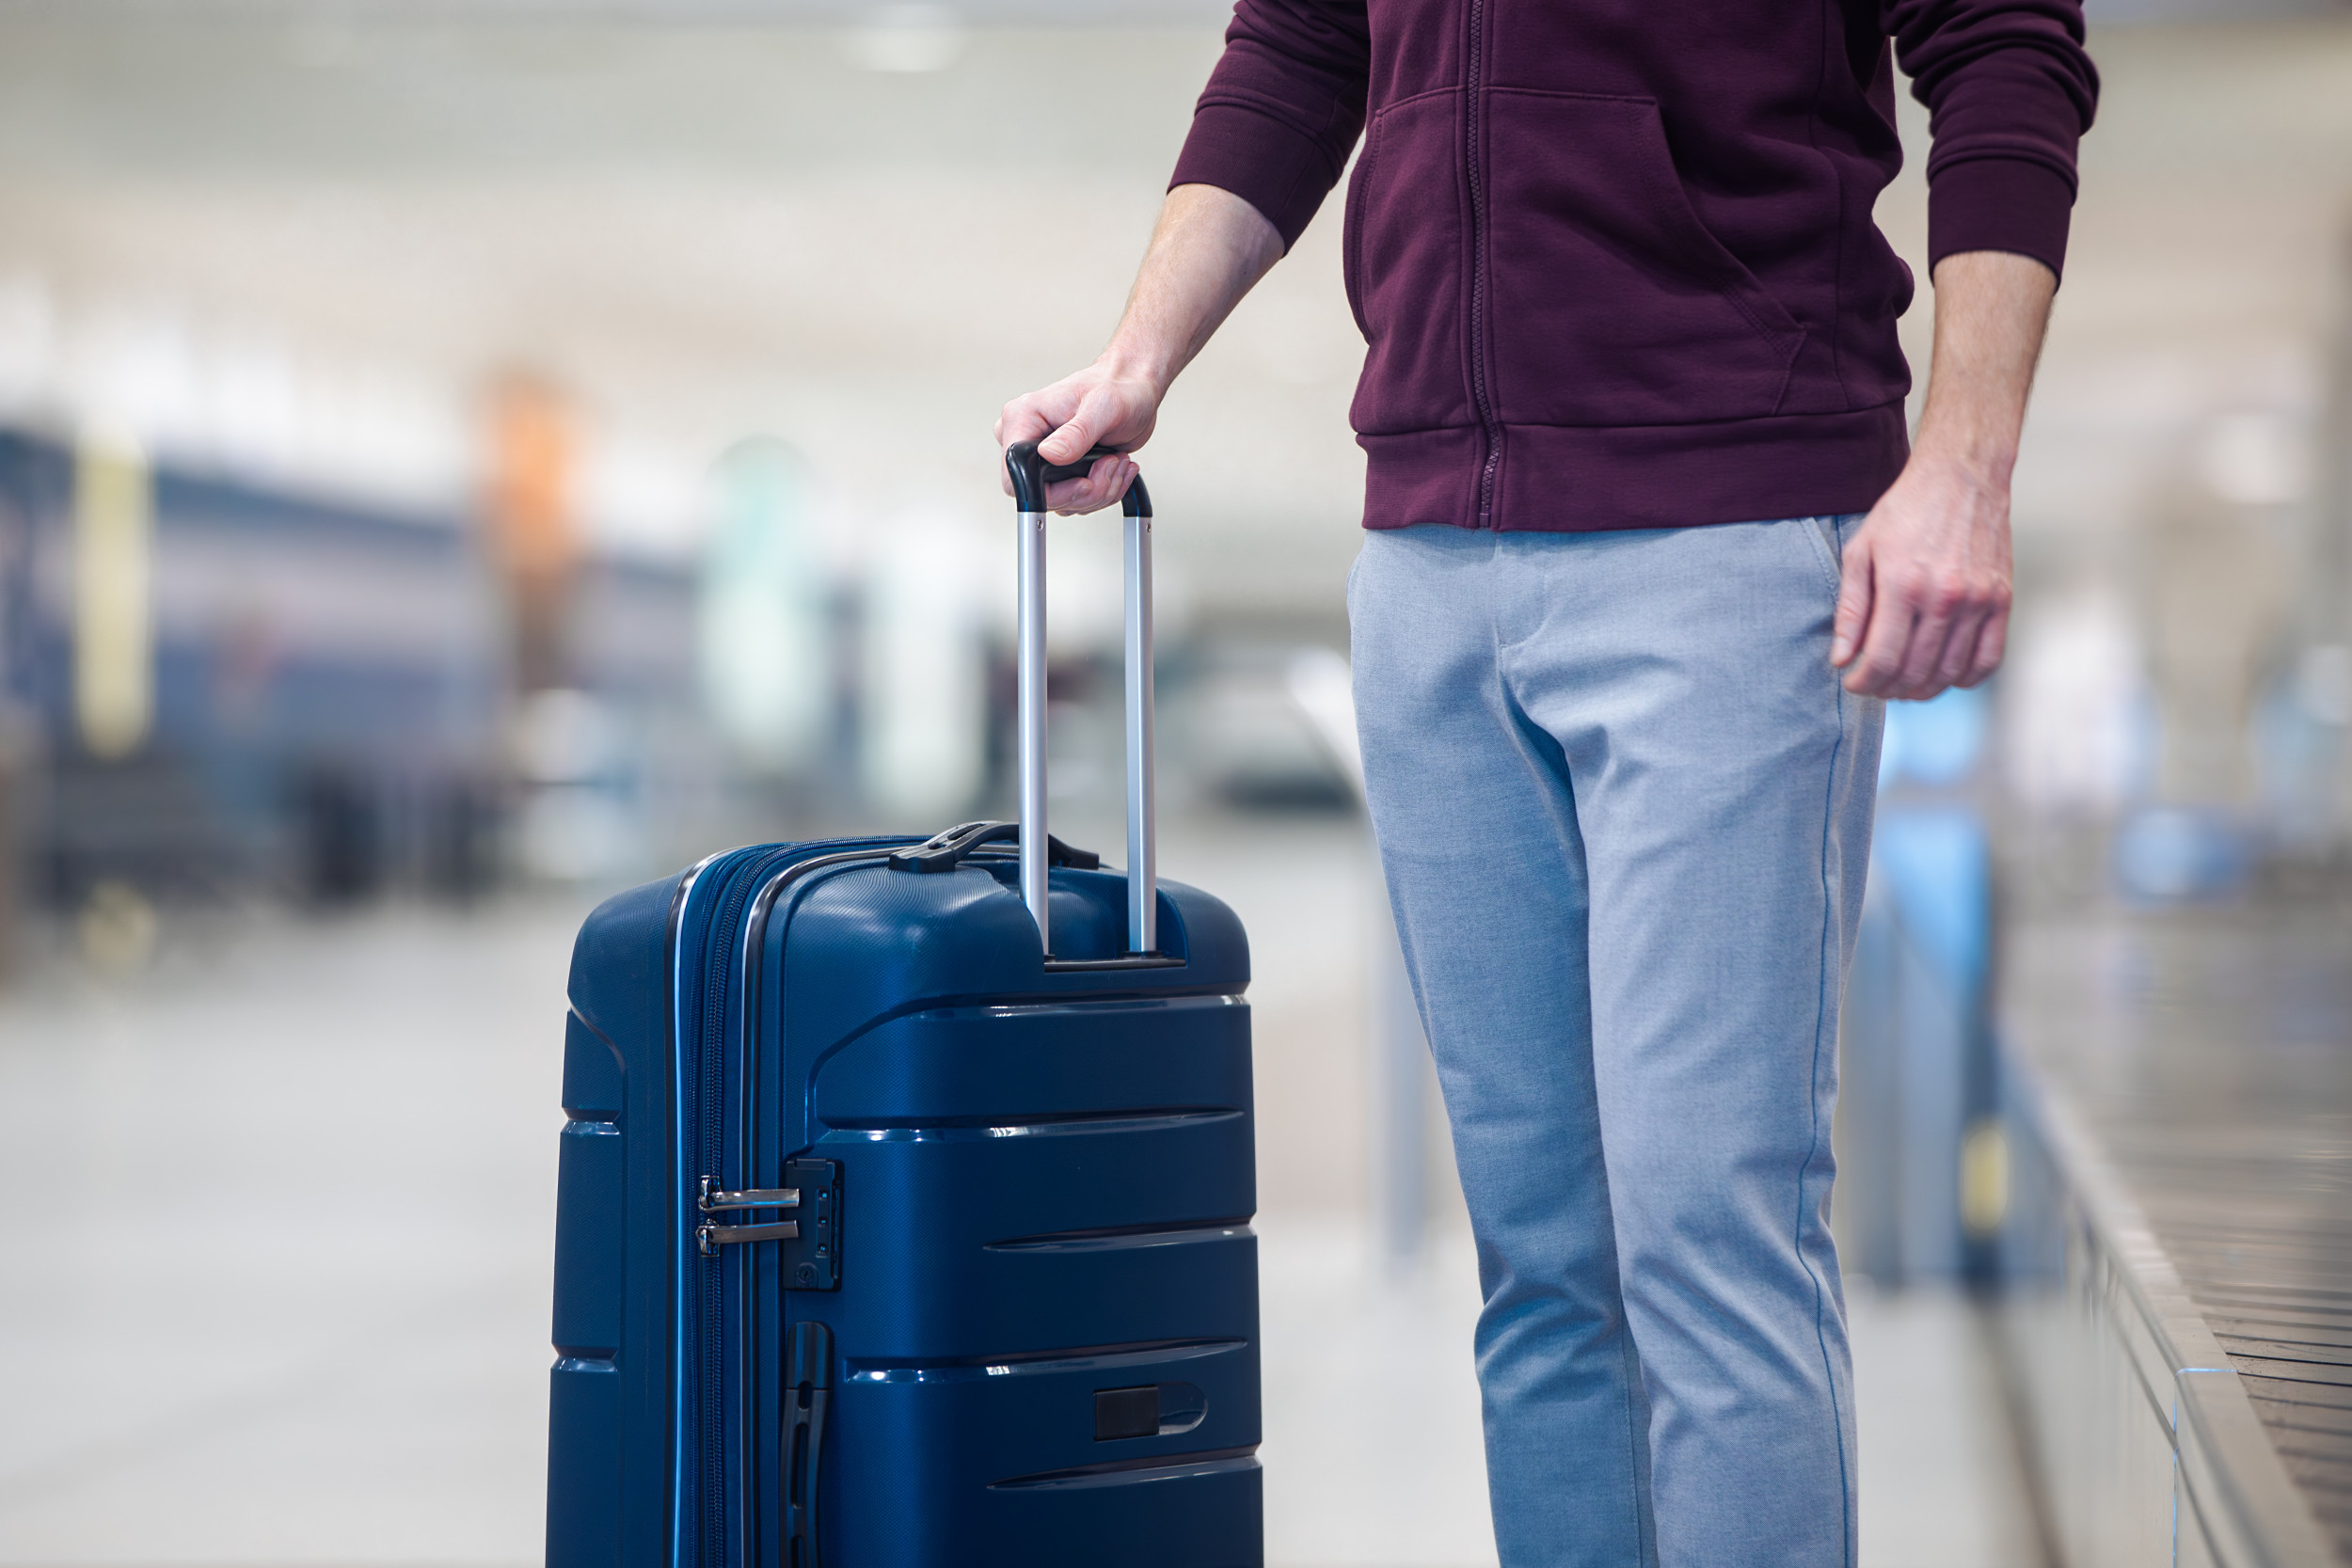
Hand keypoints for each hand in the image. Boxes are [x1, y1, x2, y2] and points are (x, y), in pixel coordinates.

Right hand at [993, 359, 1157, 514]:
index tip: (1084, 482)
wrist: (1134, 391)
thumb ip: (1077, 433)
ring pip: (1065, 503)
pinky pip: (1077, 500)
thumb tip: (1051, 454)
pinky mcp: (1062, 471)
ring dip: (1100, 490)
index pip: (1015, 476)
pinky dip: (1103, 490)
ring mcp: (1045, 459)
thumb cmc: (1118, 388)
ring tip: (1116, 461)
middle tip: (1110, 464)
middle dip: (1086, 490)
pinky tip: (1115, 467)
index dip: (1051, 492)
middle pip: (1044, 496)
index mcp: (1023, 418)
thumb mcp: (1103, 407)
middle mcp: (1029, 440)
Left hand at [1831, 456, 2011, 699]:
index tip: (1852, 683)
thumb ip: (1850, 609)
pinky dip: (1965, 678)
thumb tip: (1841, 659)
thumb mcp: (1861, 552)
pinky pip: (1988, 659)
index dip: (1863, 682)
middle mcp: (1944, 597)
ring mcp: (1978, 601)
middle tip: (1874, 687)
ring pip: (1950, 672)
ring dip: (1922, 690)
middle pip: (1914, 671)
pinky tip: (1944, 676)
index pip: (1882, 659)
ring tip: (1903, 686)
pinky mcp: (2002, 600)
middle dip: (1887, 689)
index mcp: (1903, 585)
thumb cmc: (1905, 512)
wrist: (1961, 477)